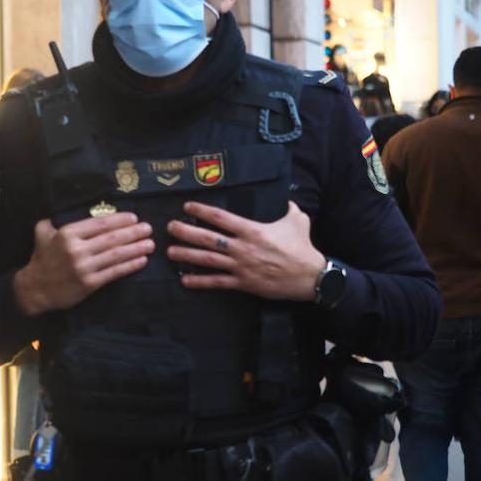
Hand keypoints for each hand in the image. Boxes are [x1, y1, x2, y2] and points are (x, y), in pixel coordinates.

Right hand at [13, 212, 153, 315]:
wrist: (35, 289)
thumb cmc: (41, 259)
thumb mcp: (43, 233)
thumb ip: (55, 220)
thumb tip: (67, 207)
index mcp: (67, 234)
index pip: (99, 224)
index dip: (119, 220)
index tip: (134, 217)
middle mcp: (77, 249)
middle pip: (111, 238)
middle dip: (133, 232)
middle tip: (148, 228)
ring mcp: (84, 267)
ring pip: (116, 255)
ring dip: (136, 248)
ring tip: (150, 244)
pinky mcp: (89, 284)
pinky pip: (114, 272)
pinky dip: (130, 266)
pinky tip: (141, 260)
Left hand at [166, 201, 325, 301]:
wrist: (311, 277)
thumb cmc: (303, 248)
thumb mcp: (298, 221)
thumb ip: (288, 207)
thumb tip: (287, 198)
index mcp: (252, 230)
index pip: (221, 217)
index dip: (202, 210)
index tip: (187, 206)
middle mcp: (242, 247)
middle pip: (207, 238)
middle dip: (186, 232)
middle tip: (170, 228)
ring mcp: (241, 266)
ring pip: (207, 260)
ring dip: (186, 255)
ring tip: (170, 252)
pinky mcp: (243, 283)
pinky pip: (217, 282)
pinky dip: (200, 282)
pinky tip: (185, 280)